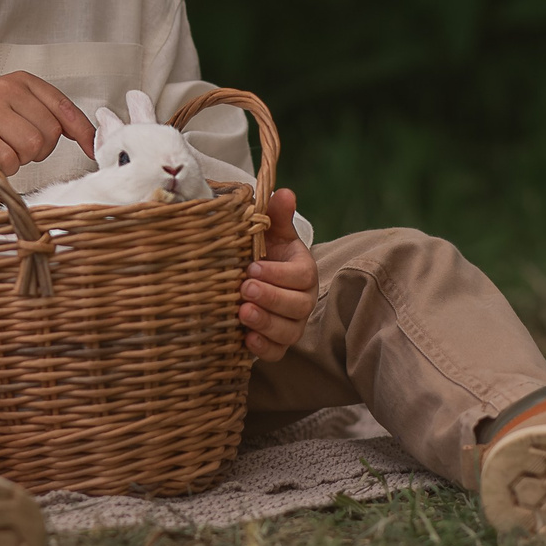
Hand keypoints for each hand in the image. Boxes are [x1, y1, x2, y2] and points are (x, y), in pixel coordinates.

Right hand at [0, 72, 93, 189]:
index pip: (62, 106)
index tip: (91, 148)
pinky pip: (9, 160)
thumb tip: (93, 139)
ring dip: (23, 158)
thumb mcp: (26, 110)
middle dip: (40, 148)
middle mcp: (4, 90)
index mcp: (22, 81)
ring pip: (31, 146)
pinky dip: (6, 166)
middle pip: (49, 132)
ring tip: (7, 148)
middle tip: (20, 144)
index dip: (81, 131)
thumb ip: (59, 119)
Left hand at [239, 188, 315, 361]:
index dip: (278, 274)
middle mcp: (302, 301)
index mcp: (303, 272)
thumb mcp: (270, 232)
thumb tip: (284, 192)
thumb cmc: (263, 253)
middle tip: (244, 288)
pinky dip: (263, 348)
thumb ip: (276, 214)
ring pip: (288, 332)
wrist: (253, 279)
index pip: (301, 276)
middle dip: (271, 298)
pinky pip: (276, 352)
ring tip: (242, 313)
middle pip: (297, 306)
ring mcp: (290, 325)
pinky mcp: (276, 344)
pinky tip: (245, 339)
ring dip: (265, 324)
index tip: (252, 266)